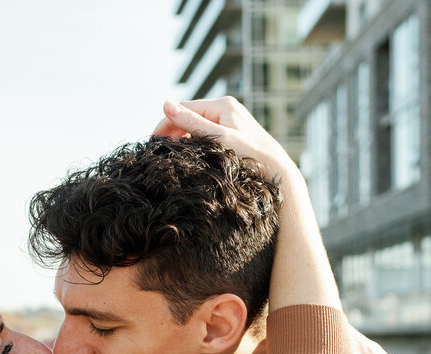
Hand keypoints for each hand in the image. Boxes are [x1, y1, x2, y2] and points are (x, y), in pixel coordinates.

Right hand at [153, 97, 296, 184]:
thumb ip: (192, 123)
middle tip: (158, 150)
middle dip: (173, 131)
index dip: (166, 122)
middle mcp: (227, 109)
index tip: (153, 140)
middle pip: (190, 116)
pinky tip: (189, 156)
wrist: (276, 172)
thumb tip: (165, 104)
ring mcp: (230, 121)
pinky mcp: (232, 134)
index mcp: (223, 104)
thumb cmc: (250, 156)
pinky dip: (195, 143)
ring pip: (197, 126)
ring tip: (171, 155)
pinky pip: (207, 135)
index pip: (185, 108)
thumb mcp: (218, 138)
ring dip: (183, 138)